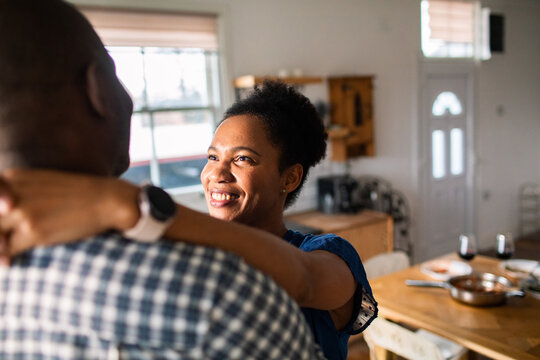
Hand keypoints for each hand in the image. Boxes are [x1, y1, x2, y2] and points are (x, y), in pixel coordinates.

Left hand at [0, 169, 139, 263]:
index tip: (0, 220)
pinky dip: (5, 259)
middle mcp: (13, 193)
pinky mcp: (33, 231)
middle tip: (1, 242)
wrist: (107, 200)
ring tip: (3, 255)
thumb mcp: (42, 183)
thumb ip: (17, 191)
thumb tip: (3, 211)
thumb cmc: (77, 195)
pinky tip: (9, 263)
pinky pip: (7, 250)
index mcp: (13, 178)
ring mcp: (23, 212)